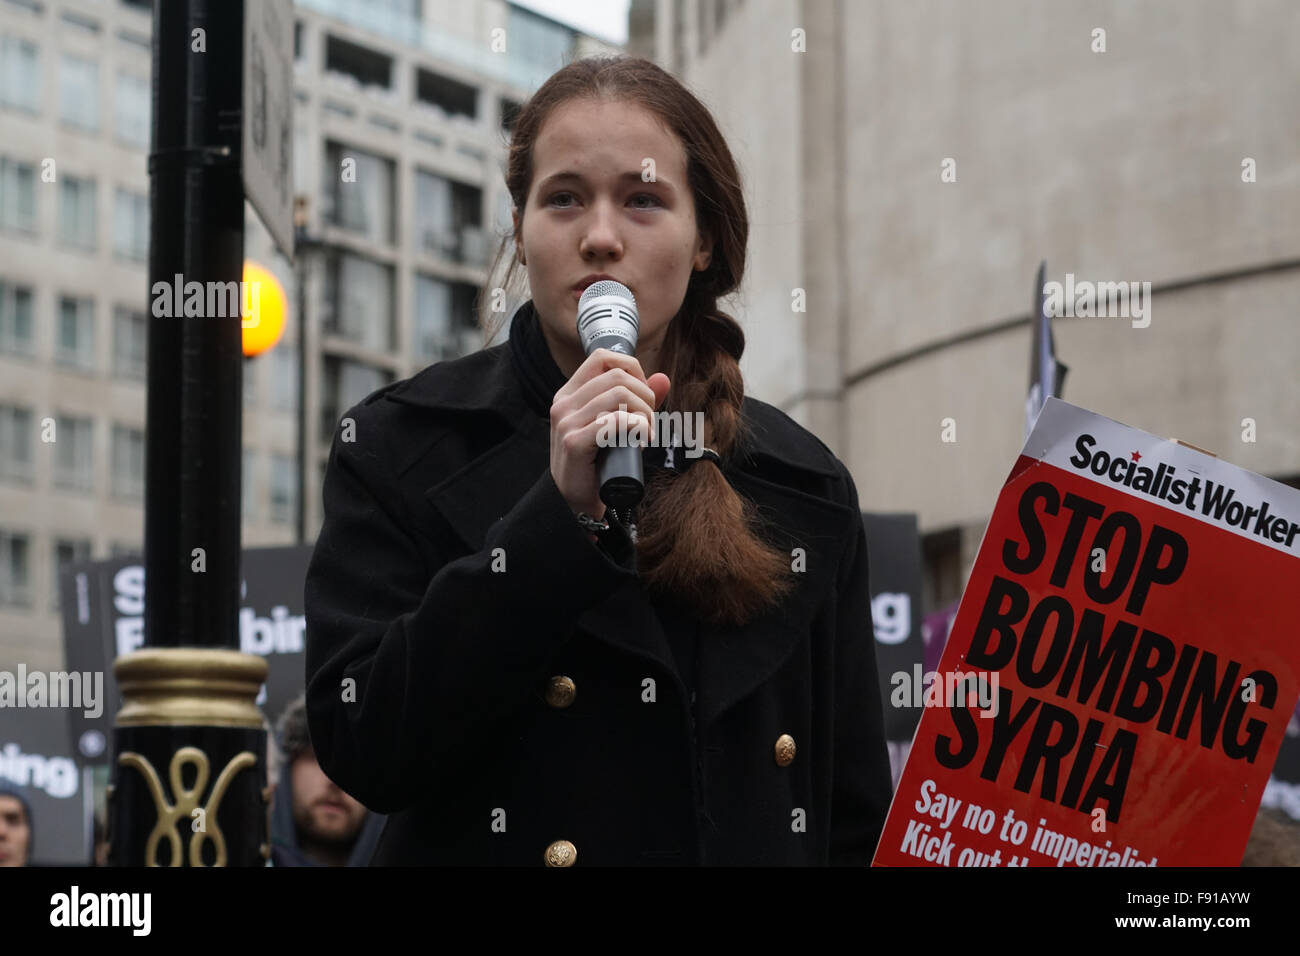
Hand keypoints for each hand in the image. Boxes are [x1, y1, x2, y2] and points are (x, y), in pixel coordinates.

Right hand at [549, 349, 670, 519]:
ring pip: (619, 395)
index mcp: (569, 393)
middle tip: (649, 422)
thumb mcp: (614, 427)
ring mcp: (566, 422)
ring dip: (644, 414)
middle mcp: (564, 403)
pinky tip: (641, 441)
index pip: (602, 357)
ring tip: (646, 435)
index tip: (642, 395)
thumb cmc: (596, 463)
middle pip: (617, 377)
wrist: (573, 502)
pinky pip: (614, 421)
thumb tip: (662, 379)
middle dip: (645, 397)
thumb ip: (636, 402)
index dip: (631, 368)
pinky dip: (636, 427)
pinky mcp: (573, 443)